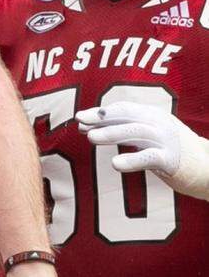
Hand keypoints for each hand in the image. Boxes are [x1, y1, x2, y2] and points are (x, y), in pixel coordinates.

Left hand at [77, 102, 208, 199]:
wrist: (208, 167)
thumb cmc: (170, 151)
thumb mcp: (147, 136)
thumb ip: (121, 131)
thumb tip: (86, 128)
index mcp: (153, 115)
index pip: (123, 109)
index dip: (101, 112)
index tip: (80, 117)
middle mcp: (159, 123)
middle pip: (127, 115)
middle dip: (102, 117)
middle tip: (80, 120)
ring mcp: (167, 140)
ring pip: (136, 132)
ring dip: (112, 133)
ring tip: (90, 137)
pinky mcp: (172, 159)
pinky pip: (149, 157)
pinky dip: (132, 160)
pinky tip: (115, 164)